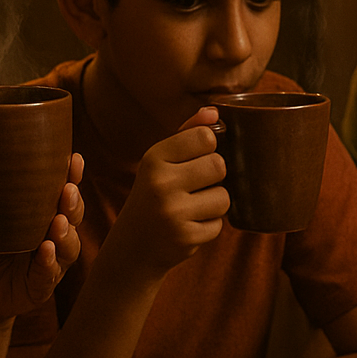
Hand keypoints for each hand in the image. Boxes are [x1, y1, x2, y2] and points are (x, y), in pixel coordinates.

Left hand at [0, 153, 85, 318]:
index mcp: (46, 216)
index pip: (64, 193)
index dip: (72, 177)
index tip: (74, 160)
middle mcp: (56, 236)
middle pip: (74, 217)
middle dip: (73, 203)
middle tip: (67, 191)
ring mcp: (54, 262)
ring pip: (69, 246)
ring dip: (66, 233)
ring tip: (60, 222)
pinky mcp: (43, 286)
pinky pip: (50, 273)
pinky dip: (49, 261)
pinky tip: (46, 250)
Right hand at [104, 106, 229, 277]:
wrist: (133, 247)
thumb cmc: (153, 195)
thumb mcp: (160, 161)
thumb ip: (187, 133)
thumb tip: (214, 111)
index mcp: (154, 158)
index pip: (206, 137)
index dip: (209, 148)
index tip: (196, 158)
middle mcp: (161, 183)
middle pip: (219, 165)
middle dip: (214, 177)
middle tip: (195, 186)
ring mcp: (173, 212)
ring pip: (224, 197)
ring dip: (214, 203)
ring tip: (192, 207)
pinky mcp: (186, 237)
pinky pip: (219, 224)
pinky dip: (209, 226)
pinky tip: (189, 226)